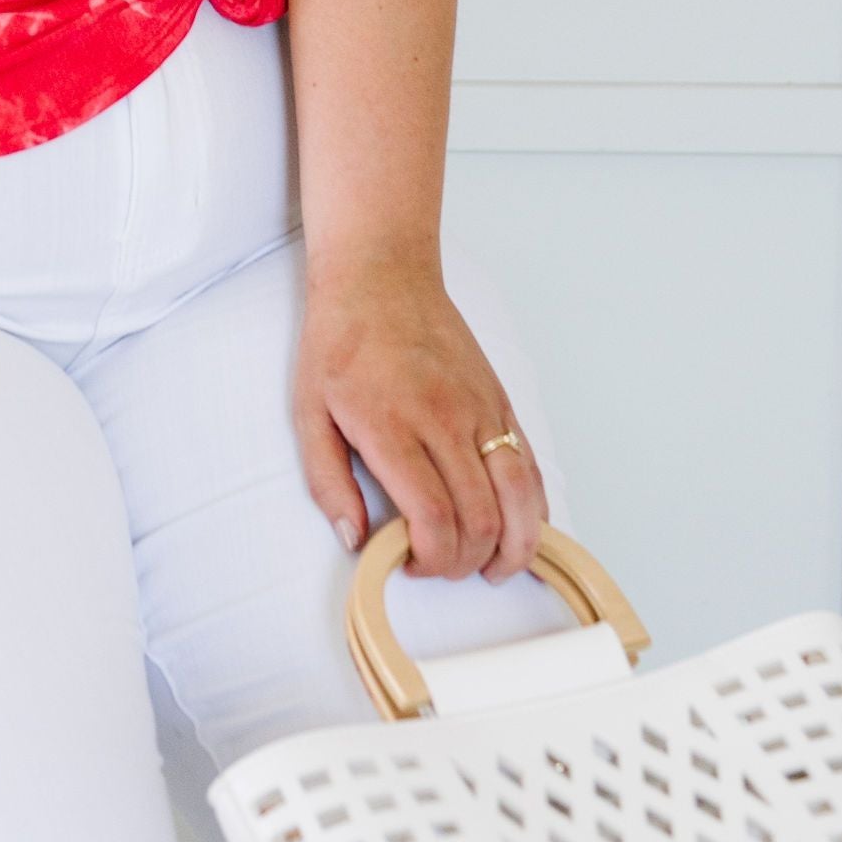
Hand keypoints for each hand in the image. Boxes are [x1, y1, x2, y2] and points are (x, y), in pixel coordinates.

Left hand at [294, 252, 550, 578]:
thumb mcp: (308, 410)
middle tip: (441, 565)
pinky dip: (532, 508)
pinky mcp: (500, 400)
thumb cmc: (340, 341)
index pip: (435, 519)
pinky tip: (516, 528)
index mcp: (393, 426)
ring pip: (520, 498)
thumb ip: (327, 481)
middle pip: (481, 520)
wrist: (379, 275)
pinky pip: (530, 467)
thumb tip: (353, 539)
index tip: (410, 563)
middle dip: (465, 562)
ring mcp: (480, 409)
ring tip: (491, 567)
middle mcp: (444, 419)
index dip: (431, 561)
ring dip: (513, 547)